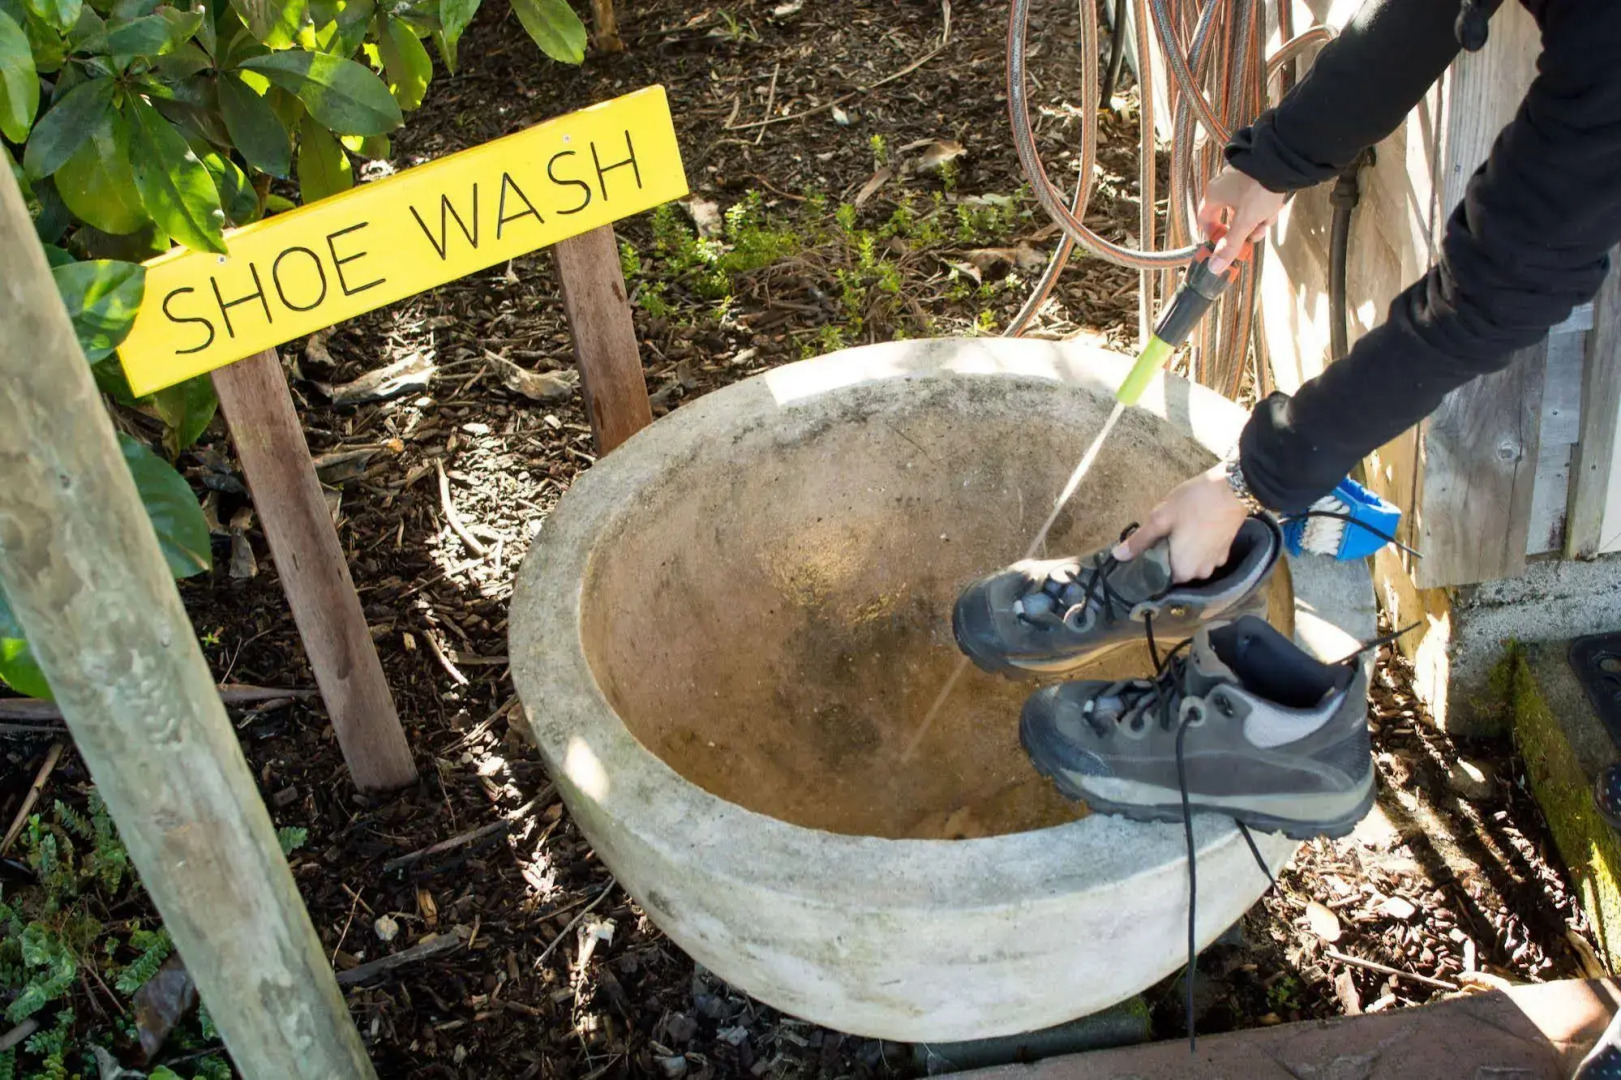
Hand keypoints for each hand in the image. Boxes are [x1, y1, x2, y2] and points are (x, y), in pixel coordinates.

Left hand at [1112, 464, 1249, 582]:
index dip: (1147, 565)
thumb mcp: (1160, 519)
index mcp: (1182, 571)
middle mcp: (1200, 574)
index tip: (1142, 550)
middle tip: (1158, 535)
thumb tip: (1117, 556)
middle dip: (1164, 557)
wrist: (1233, 489)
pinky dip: (1196, 547)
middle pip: (1174, 571)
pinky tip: (1192, 530)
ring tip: (1175, 530)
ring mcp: (1215, 564)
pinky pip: (1203, 556)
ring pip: (1189, 563)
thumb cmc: (1193, 503)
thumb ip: (1139, 541)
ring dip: (1180, 552)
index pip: (1157, 579)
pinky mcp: (1224, 552)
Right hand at [1197, 165, 1285, 273]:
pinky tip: (1275, 207)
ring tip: (1269, 218)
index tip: (1226, 245)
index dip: (1214, 236)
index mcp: (1214, 194)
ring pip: (1246, 209)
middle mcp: (1223, 186)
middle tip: (1254, 235)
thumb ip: (1230, 245)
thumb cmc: (1258, 191)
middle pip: (1230, 218)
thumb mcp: (1245, 222)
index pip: (1204, 220)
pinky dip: (1265, 207)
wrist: (1282, 161)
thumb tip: (1214, 267)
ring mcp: (1240, 180)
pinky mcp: (1256, 177)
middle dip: (1244, 230)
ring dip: (1258, 220)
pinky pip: (1256, 199)